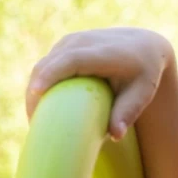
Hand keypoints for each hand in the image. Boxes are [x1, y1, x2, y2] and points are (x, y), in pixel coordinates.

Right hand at [25, 28, 173, 141]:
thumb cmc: (144, 74)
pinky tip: (40, 105)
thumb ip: (128, 112)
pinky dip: (40, 82)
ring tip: (35, 118)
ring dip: (35, 88)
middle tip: (33, 122)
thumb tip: (115, 136)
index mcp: (105, 52)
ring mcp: (72, 40)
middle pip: (51, 63)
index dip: (52, 74)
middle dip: (36, 90)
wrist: (144, 44)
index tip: (37, 92)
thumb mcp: (142, 92)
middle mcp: (85, 41)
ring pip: (44, 63)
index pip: (72, 60)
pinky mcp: (65, 44)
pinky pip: (47, 63)